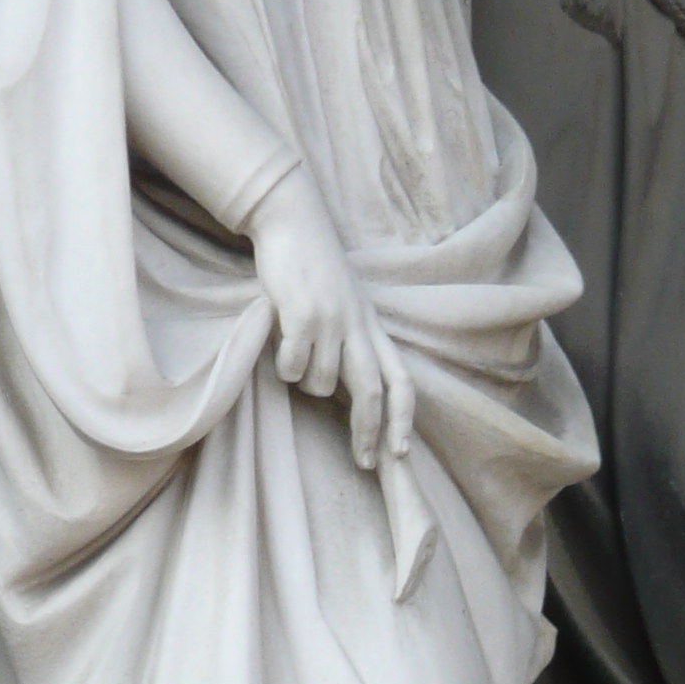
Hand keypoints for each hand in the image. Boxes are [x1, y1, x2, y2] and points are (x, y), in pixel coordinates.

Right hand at [245, 165, 414, 471]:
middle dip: (371, 432)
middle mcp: (359, 326)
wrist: (294, 221)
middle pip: (374, 391)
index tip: (400, 453)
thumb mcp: (345, 305)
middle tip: (366, 462)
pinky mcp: (303, 314)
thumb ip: (351, 341)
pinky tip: (279, 345)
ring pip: (322, 382)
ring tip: (294, 356)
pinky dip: (283, 365)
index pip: (403, 380)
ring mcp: (332, 320)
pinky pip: (291, 365)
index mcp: (373, 326)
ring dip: (305, 382)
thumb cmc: (315, 268)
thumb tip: (345, 392)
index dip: (405, 419)